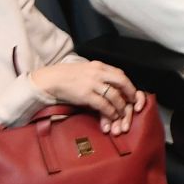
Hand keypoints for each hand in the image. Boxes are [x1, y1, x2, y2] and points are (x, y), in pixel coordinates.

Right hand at [29, 60, 145, 132]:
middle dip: (130, 95)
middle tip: (133, 105)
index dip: (129, 85)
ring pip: (114, 95)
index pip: (120, 74)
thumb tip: (113, 86)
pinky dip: (110, 112)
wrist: (50, 79)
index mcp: (99, 65)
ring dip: (120, 107)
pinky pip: (103, 105)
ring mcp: (92, 83)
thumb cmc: (67, 76)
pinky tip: (111, 117)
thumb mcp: (86, 70)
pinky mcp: (85, 95)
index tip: (133, 94)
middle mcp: (98, 72)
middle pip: (122, 82)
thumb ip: (100, 75)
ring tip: (122, 115)